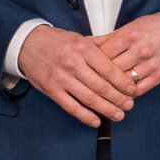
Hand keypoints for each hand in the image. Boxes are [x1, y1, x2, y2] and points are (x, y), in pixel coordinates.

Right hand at [18, 24, 138, 127]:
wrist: (28, 44)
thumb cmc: (56, 42)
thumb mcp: (80, 39)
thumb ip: (100, 49)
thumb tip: (122, 59)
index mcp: (83, 49)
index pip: (109, 69)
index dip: (123, 82)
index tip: (132, 90)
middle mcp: (73, 63)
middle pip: (101, 86)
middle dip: (119, 99)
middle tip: (129, 105)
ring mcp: (61, 78)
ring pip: (89, 98)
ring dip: (106, 110)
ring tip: (118, 115)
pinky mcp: (52, 90)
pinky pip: (71, 107)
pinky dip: (85, 116)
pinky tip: (96, 121)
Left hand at [96, 10, 159, 94]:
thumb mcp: (134, 25)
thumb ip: (111, 37)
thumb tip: (89, 43)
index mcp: (131, 35)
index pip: (103, 52)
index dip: (90, 61)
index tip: (84, 66)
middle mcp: (140, 49)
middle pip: (110, 68)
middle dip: (98, 75)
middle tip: (88, 81)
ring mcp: (150, 64)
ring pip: (123, 81)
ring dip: (112, 88)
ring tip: (102, 91)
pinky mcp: (159, 75)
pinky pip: (138, 90)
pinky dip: (127, 94)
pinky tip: (121, 93)